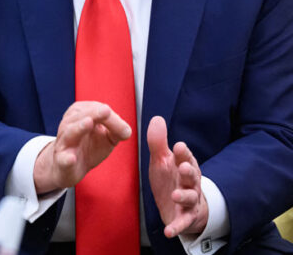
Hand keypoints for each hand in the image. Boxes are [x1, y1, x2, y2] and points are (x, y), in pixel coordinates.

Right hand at [33, 101, 131, 193]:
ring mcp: (64, 144)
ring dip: (79, 128)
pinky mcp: (62, 162)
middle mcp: (68, 127)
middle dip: (93, 113)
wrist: (69, 168)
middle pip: (79, 117)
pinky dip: (67, 158)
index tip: (124, 128)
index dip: (108, 115)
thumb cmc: (89, 148)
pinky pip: (62, 159)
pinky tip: (71, 158)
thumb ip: (117, 130)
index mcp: (79, 116)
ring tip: (89, 123)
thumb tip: (127, 131)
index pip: (93, 109)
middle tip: (106, 111)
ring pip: (69, 133)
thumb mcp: (107, 137)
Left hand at [147, 116, 207, 237]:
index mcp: (184, 166)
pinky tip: (169, 231)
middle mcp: (190, 183)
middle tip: (183, 167)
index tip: (179, 146)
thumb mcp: (162, 160)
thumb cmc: (171, 179)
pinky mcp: (184, 217)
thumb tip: (157, 118)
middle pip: (192, 176)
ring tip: (176, 195)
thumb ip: (158, 142)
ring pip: (190, 198)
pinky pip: (182, 223)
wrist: (178, 204)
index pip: (186, 158)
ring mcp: (189, 200)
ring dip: (184, 196)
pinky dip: (176, 227)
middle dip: (189, 172)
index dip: (184, 153)